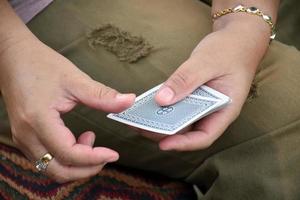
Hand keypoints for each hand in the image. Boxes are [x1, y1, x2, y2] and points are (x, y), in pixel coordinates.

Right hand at [0, 37, 134, 181]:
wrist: (13, 57)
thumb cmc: (41, 64)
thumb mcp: (75, 79)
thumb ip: (102, 95)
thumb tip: (130, 100)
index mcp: (38, 121)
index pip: (68, 154)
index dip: (94, 158)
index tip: (114, 153)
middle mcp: (26, 135)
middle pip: (58, 171)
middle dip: (86, 169)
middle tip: (105, 156)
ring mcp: (21, 138)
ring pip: (50, 168)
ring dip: (75, 164)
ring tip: (91, 141)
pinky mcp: (24, 136)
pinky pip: (45, 159)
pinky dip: (65, 158)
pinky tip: (77, 140)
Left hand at [148, 16, 269, 150]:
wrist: (238, 36)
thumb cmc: (230, 49)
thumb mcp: (207, 62)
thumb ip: (186, 80)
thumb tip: (162, 99)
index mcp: (225, 110)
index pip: (204, 136)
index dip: (183, 144)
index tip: (162, 144)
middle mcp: (214, 111)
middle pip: (189, 130)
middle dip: (166, 132)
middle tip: (142, 128)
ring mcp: (204, 104)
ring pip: (182, 119)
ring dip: (162, 120)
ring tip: (140, 118)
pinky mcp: (195, 95)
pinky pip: (179, 105)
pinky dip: (165, 106)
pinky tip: (149, 103)